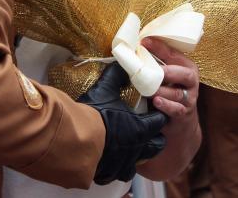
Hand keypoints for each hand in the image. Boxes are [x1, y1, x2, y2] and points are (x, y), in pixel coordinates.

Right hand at [78, 63, 167, 184]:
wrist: (77, 140)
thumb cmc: (94, 115)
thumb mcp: (105, 90)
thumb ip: (115, 76)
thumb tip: (120, 65)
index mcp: (140, 127)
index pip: (159, 121)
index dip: (159, 115)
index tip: (156, 111)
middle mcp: (137, 147)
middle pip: (157, 145)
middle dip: (155, 138)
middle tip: (147, 131)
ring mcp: (125, 162)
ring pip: (140, 161)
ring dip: (138, 154)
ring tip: (130, 147)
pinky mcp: (110, 172)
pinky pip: (119, 172)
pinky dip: (118, 166)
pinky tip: (111, 159)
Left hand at [143, 38, 198, 119]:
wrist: (180, 119)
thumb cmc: (169, 89)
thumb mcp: (166, 74)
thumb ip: (156, 62)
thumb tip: (135, 47)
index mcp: (186, 66)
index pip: (174, 55)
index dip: (159, 48)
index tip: (144, 42)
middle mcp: (191, 81)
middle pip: (184, 74)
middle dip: (167, 71)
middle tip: (151, 70)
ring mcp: (189, 98)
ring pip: (177, 93)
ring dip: (161, 90)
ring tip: (148, 89)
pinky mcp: (184, 113)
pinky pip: (176, 109)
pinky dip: (166, 105)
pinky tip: (157, 101)